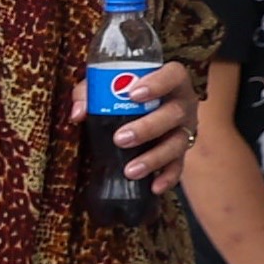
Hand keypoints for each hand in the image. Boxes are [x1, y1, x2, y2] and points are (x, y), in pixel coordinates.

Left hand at [81, 58, 201, 192]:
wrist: (152, 107)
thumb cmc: (128, 92)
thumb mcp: (110, 85)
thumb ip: (91, 92)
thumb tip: (78, 113)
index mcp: (172, 81)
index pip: (172, 75)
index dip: (156, 84)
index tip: (133, 94)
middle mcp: (183, 104)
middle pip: (173, 114)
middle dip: (147, 127)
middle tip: (120, 138)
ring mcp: (184, 129)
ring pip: (177, 143)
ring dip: (154, 158)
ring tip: (130, 170)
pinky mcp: (181, 151)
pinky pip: (179, 167)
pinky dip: (168, 178)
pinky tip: (154, 187)